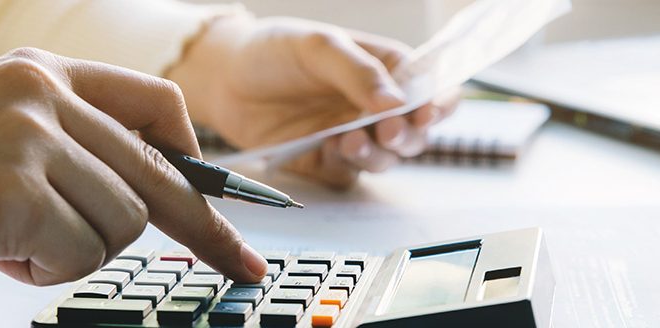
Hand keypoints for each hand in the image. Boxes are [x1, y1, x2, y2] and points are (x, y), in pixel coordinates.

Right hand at [0, 48, 267, 311]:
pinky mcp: (10, 188)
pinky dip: (43, 271)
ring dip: (74, 253)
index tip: (231, 217)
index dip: (201, 170)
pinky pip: (79, 254)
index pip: (158, 109)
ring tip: (9, 241)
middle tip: (243, 268)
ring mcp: (25, 135)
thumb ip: (77, 151)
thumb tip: (169, 195)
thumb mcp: (2, 144)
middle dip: (202, 231)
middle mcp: (39, 89)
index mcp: (41, 71)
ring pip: (121, 223)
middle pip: (157, 173)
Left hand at [168, 16, 462, 188]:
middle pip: (414, 133)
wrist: (222, 78)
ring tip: (350, 139)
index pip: (431, 89)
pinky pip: (347, 173)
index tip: (427, 113)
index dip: (437, 104)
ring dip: (375, 154)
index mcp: (386, 71)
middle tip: (387, 132)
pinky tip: (329, 149)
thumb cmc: (272, 50)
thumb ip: (358, 73)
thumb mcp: (318, 47)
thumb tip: (397, 102)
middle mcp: (374, 107)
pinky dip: (344, 166)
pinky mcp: (325, 161)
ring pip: (385, 159)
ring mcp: (352, 136)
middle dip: (407, 136)